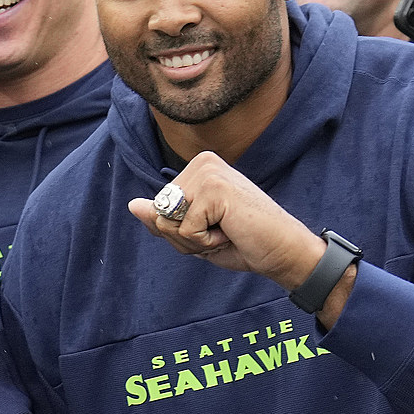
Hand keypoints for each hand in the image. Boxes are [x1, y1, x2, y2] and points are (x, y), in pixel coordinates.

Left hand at [130, 152, 349, 327]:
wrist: (281, 251)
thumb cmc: (241, 242)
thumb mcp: (192, 235)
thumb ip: (162, 219)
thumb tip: (133, 205)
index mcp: (196, 168)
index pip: (158, 207)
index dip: (179, 232)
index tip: (213, 228)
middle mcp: (202, 162)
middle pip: (159, 213)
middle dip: (183, 237)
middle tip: (220, 233)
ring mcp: (209, 172)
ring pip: (167, 221)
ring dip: (192, 241)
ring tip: (226, 231)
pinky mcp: (215, 188)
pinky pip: (185, 229)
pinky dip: (204, 242)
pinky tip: (231, 231)